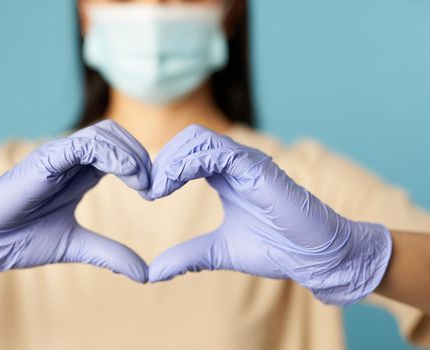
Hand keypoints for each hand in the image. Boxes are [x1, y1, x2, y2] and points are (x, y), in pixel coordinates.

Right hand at [0, 120, 149, 294]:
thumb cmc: (21, 239)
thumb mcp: (77, 245)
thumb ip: (111, 254)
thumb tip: (145, 274)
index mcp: (80, 173)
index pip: (119, 152)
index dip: (141, 166)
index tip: (155, 193)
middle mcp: (70, 159)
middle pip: (116, 136)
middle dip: (141, 156)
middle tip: (154, 186)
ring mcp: (57, 156)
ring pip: (104, 133)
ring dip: (131, 153)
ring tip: (144, 183)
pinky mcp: (44, 160)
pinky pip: (83, 144)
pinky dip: (111, 153)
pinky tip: (128, 174)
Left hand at [147, 125, 391, 305]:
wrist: (314, 258)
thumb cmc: (276, 249)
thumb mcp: (220, 250)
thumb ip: (188, 255)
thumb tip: (153, 272)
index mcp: (227, 176)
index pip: (187, 154)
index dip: (164, 168)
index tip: (147, 193)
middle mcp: (236, 163)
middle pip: (189, 139)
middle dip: (163, 160)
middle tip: (147, 189)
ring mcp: (248, 161)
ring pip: (199, 138)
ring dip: (171, 160)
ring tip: (155, 188)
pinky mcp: (258, 168)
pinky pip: (218, 152)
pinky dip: (189, 162)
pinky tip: (172, 184)